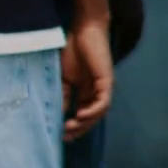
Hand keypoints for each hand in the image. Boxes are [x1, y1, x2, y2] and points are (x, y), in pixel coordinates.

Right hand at [62, 18, 114, 141]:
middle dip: (80, 129)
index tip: (60, 136)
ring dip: (86, 122)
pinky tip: (81, 115)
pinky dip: (94, 110)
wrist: (83, 31)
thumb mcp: (63, 77)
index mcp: (86, 91)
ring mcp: (103, 87)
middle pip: (92, 117)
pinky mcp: (107, 81)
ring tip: (71, 127)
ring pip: (99, 112)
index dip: (74, 127)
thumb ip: (63, 94)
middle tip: (66, 136)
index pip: (83, 114)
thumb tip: (59, 113)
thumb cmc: (72, 50)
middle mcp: (96, 91)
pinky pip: (103, 101)